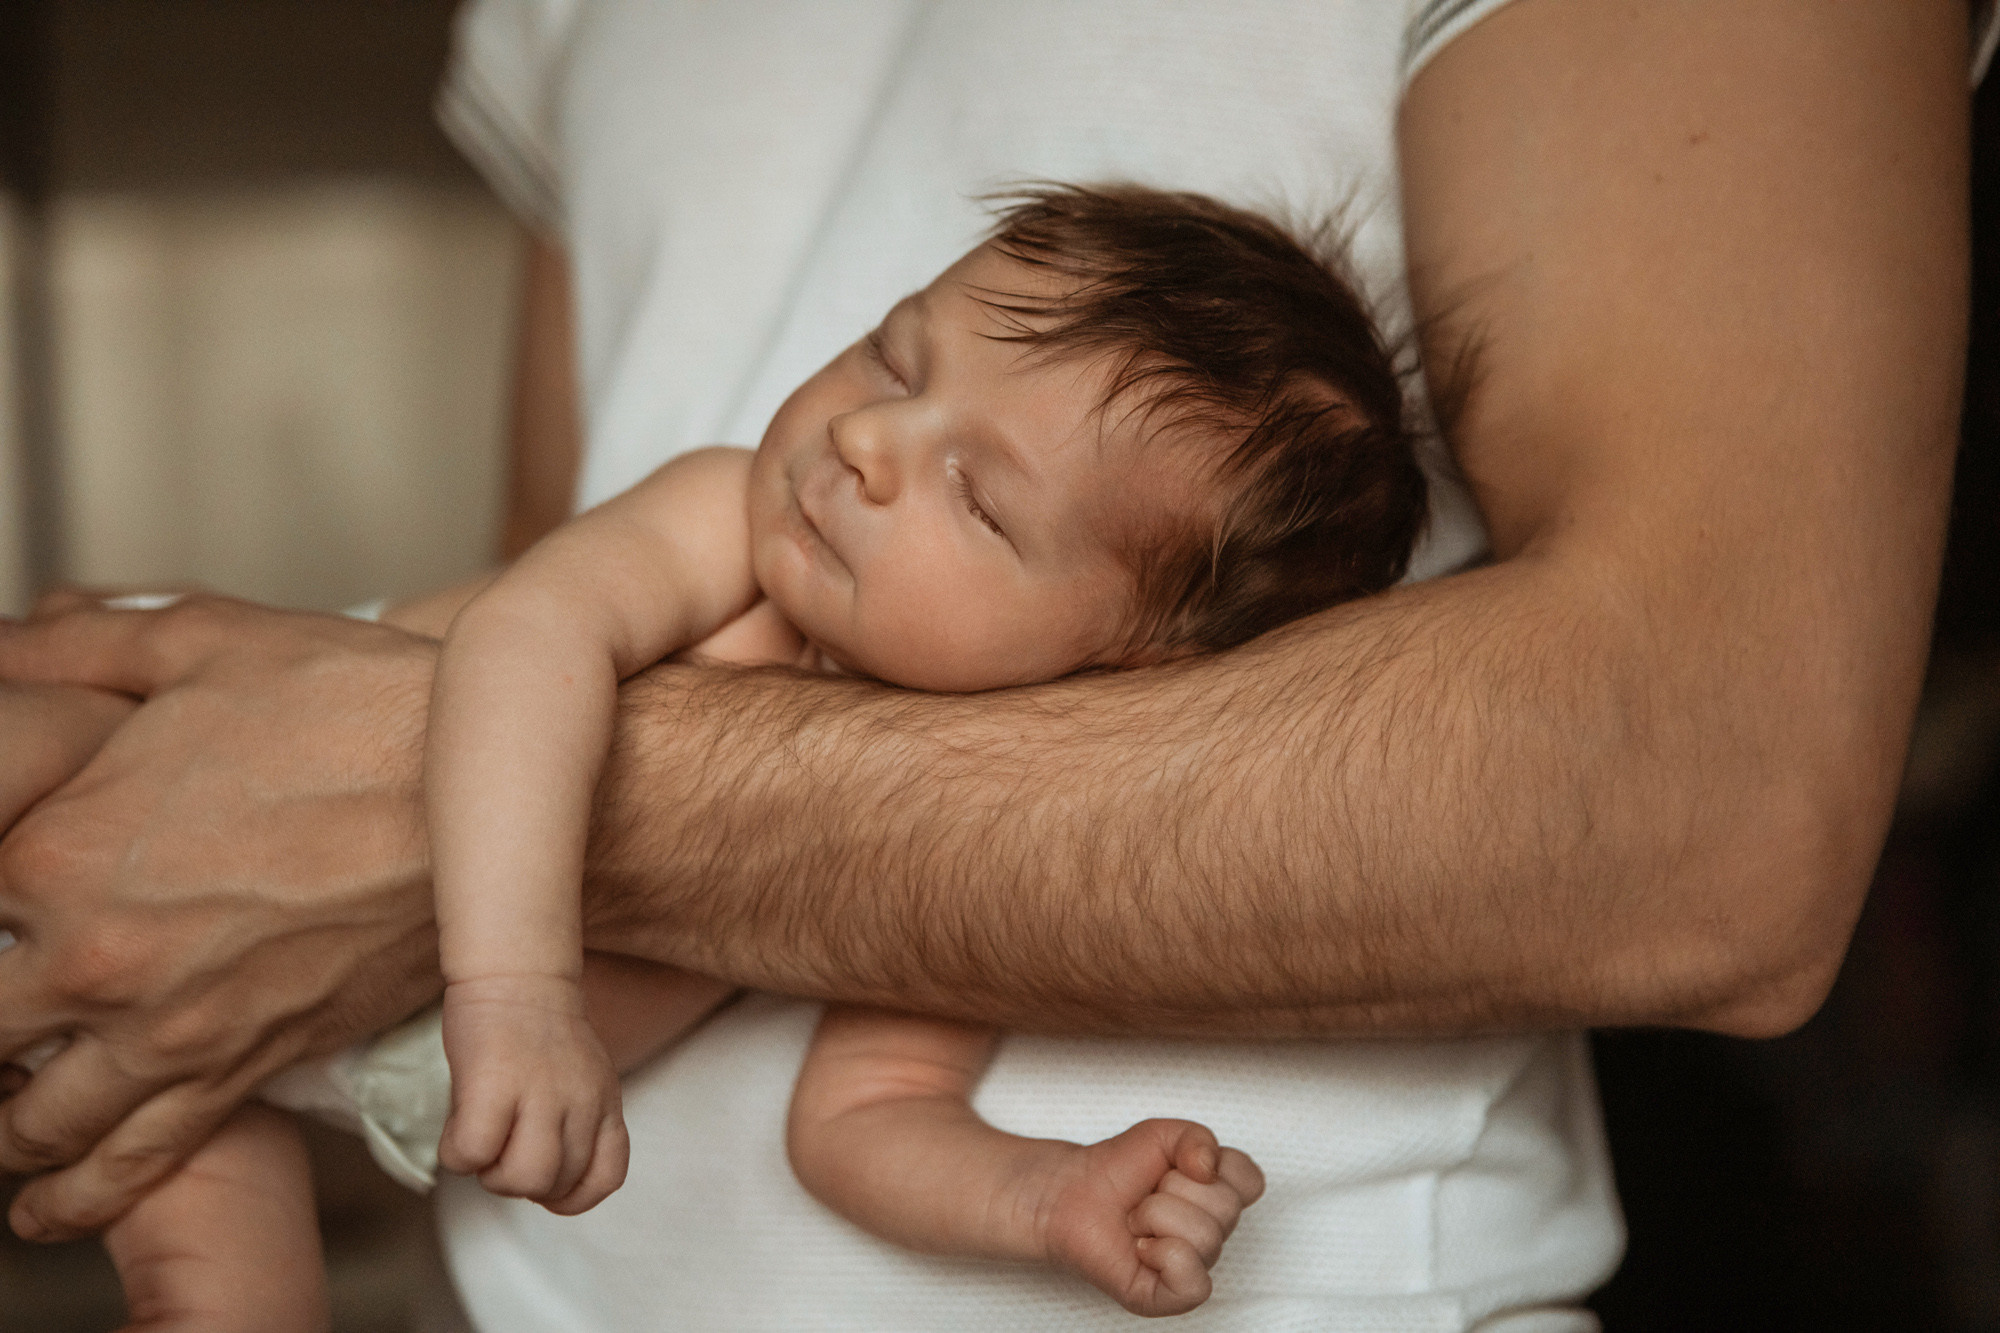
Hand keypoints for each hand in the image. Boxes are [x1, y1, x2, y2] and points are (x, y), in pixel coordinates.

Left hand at [0, 591, 441, 1240]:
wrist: (494, 799)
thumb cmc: (358, 710)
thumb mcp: (204, 642)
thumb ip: (77, 645)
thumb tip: (1, 641)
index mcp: (58, 847)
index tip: (3, 901)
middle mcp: (95, 957)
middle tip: (7, 1001)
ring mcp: (169, 1028)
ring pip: (29, 1120)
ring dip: (3, 1121)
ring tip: (2, 1114)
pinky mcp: (245, 1070)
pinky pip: (133, 1164)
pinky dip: (76, 1195)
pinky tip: (49, 1199)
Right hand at [439, 973, 627, 1213]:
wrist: (515, 973)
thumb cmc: (536, 1034)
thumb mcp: (580, 1080)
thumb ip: (574, 1125)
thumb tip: (539, 1183)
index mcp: (605, 1102)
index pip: (606, 1177)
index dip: (570, 1195)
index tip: (544, 1182)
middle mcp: (581, 1101)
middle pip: (554, 1185)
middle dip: (519, 1182)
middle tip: (501, 1145)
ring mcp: (541, 1092)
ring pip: (520, 1179)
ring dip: (490, 1173)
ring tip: (482, 1139)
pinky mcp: (494, 1083)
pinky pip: (473, 1152)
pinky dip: (458, 1153)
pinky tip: (457, 1126)